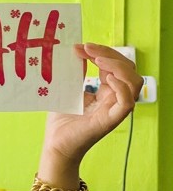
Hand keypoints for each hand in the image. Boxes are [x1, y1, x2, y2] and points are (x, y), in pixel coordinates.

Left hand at [42, 43, 142, 169]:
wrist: (55, 144)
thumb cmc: (61, 121)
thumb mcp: (68, 90)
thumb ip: (75, 73)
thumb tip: (76, 50)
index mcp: (107, 91)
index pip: (116, 65)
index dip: (103, 52)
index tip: (82, 46)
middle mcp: (115, 99)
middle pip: (128, 69)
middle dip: (110, 54)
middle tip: (88, 48)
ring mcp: (115, 109)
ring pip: (134, 82)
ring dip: (117, 66)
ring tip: (96, 60)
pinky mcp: (111, 121)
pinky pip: (128, 102)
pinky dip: (122, 87)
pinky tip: (107, 78)